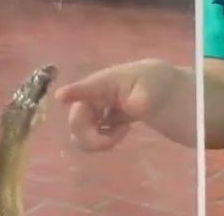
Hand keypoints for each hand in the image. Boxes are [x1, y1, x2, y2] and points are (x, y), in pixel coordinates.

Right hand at [53, 58, 177, 150]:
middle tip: (113, 139)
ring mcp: (94, 109)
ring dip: (94, 141)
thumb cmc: (157, 85)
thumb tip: (134, 106)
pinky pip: (88, 136)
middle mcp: (94, 95)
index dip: (73, 92)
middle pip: (77, 117)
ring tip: (120, 134)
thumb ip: (142, 99)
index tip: (60, 97)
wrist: (162, 93)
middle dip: (89, 134)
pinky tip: (119, 133)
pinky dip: (100, 142)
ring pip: (79, 131)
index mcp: (107, 82)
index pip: (87, 87)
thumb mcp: (153, 90)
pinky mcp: (98, 121)